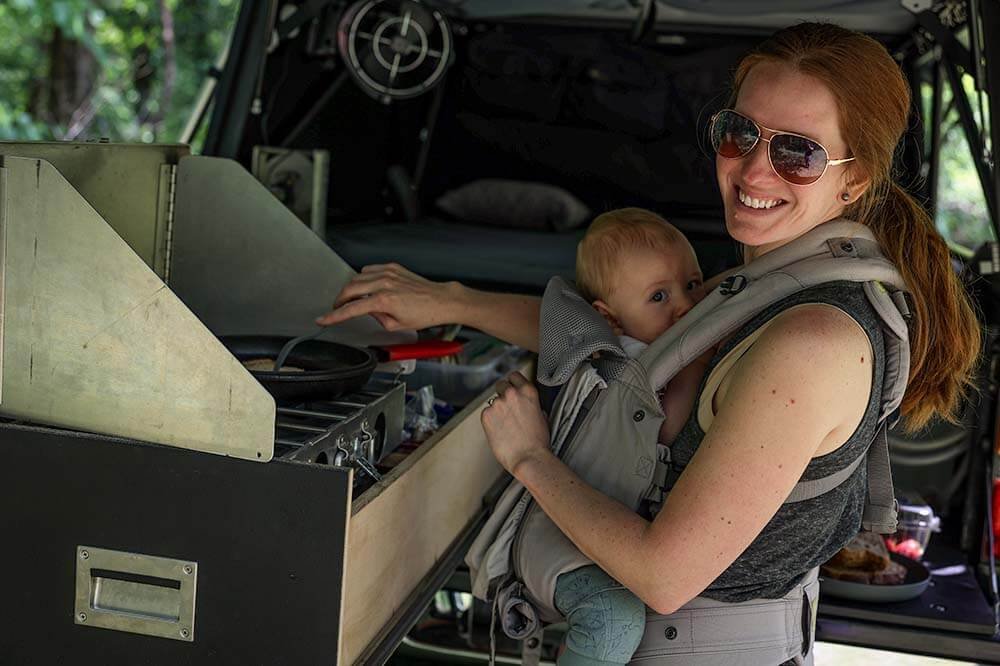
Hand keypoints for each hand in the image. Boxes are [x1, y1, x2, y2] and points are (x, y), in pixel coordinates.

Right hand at [316, 263, 460, 330]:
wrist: (440, 300)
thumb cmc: (424, 314)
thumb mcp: (396, 325)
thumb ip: (376, 318)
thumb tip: (368, 311)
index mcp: (384, 300)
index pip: (351, 309)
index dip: (334, 316)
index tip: (323, 319)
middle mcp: (384, 283)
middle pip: (349, 289)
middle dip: (340, 300)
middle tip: (338, 308)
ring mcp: (388, 273)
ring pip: (357, 277)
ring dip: (351, 288)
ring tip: (353, 299)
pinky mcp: (393, 267)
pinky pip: (370, 270)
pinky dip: (363, 278)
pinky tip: (366, 286)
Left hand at [481, 372, 551, 475]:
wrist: (528, 458)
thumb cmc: (538, 442)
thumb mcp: (542, 416)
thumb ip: (531, 404)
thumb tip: (525, 404)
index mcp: (528, 392)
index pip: (514, 376)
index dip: (512, 383)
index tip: (512, 388)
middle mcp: (511, 394)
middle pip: (501, 385)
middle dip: (503, 395)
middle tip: (507, 409)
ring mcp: (497, 404)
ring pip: (492, 401)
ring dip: (497, 410)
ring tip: (506, 426)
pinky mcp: (486, 415)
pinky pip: (486, 413)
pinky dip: (490, 421)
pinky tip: (499, 431)